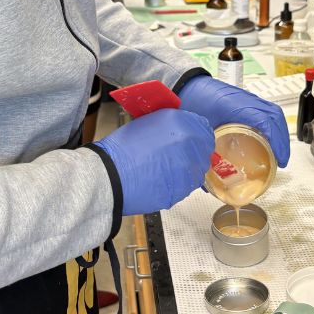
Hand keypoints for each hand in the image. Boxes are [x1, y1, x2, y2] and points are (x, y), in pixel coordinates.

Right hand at [93, 109, 215, 214]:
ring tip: (163, 170)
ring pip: (196, 171)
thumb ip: (170, 125)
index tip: (191, 139)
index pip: (204, 128)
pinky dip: (176, 184)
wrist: (109, 175)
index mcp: (181, 123)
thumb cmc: (121, 149)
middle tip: (174, 157)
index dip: (197, 134)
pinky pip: (185, 186)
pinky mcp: (183, 190)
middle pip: (204, 151)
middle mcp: (190, 145)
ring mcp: (189, 170)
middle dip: (193, 153)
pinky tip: (159, 181)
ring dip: (185, 170)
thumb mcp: (147, 123)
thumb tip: (181, 130)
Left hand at [178, 75, 290, 166]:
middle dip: (282, 140)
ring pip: (273, 112)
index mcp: (233, 106)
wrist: (186, 86)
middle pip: (274, 116)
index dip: (276, 141)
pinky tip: (269, 140)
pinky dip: (272, 126)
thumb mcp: (197, 130)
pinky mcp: (246, 100)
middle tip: (281, 161)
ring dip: (279, 133)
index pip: (264, 120)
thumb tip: (206, 182)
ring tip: (278, 153)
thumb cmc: (190, 103)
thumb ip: (202, 154)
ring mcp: (247, 98)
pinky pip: (266, 111)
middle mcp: (244, 100)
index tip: (279, 158)